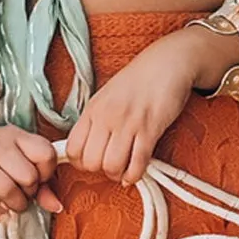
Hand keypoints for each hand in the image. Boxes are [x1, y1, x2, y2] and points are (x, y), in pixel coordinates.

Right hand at [0, 121, 62, 226]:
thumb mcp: (16, 152)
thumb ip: (39, 177)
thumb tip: (55, 205)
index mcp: (15, 136)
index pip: (46, 154)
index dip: (47, 173)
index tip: (39, 178)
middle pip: (28, 177)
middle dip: (30, 192)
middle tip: (23, 192)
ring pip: (8, 191)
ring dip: (15, 205)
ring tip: (12, 203)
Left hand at [63, 25, 238, 186]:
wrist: (166, 64)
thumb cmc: (137, 82)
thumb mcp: (105, 97)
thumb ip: (94, 120)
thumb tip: (85, 148)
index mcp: (92, 109)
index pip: (72, 148)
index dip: (80, 163)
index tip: (91, 162)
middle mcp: (106, 117)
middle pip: (91, 162)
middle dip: (99, 171)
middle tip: (109, 165)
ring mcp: (128, 123)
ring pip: (112, 166)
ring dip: (117, 174)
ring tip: (123, 169)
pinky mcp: (150, 129)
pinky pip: (137, 163)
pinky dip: (135, 174)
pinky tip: (135, 172)